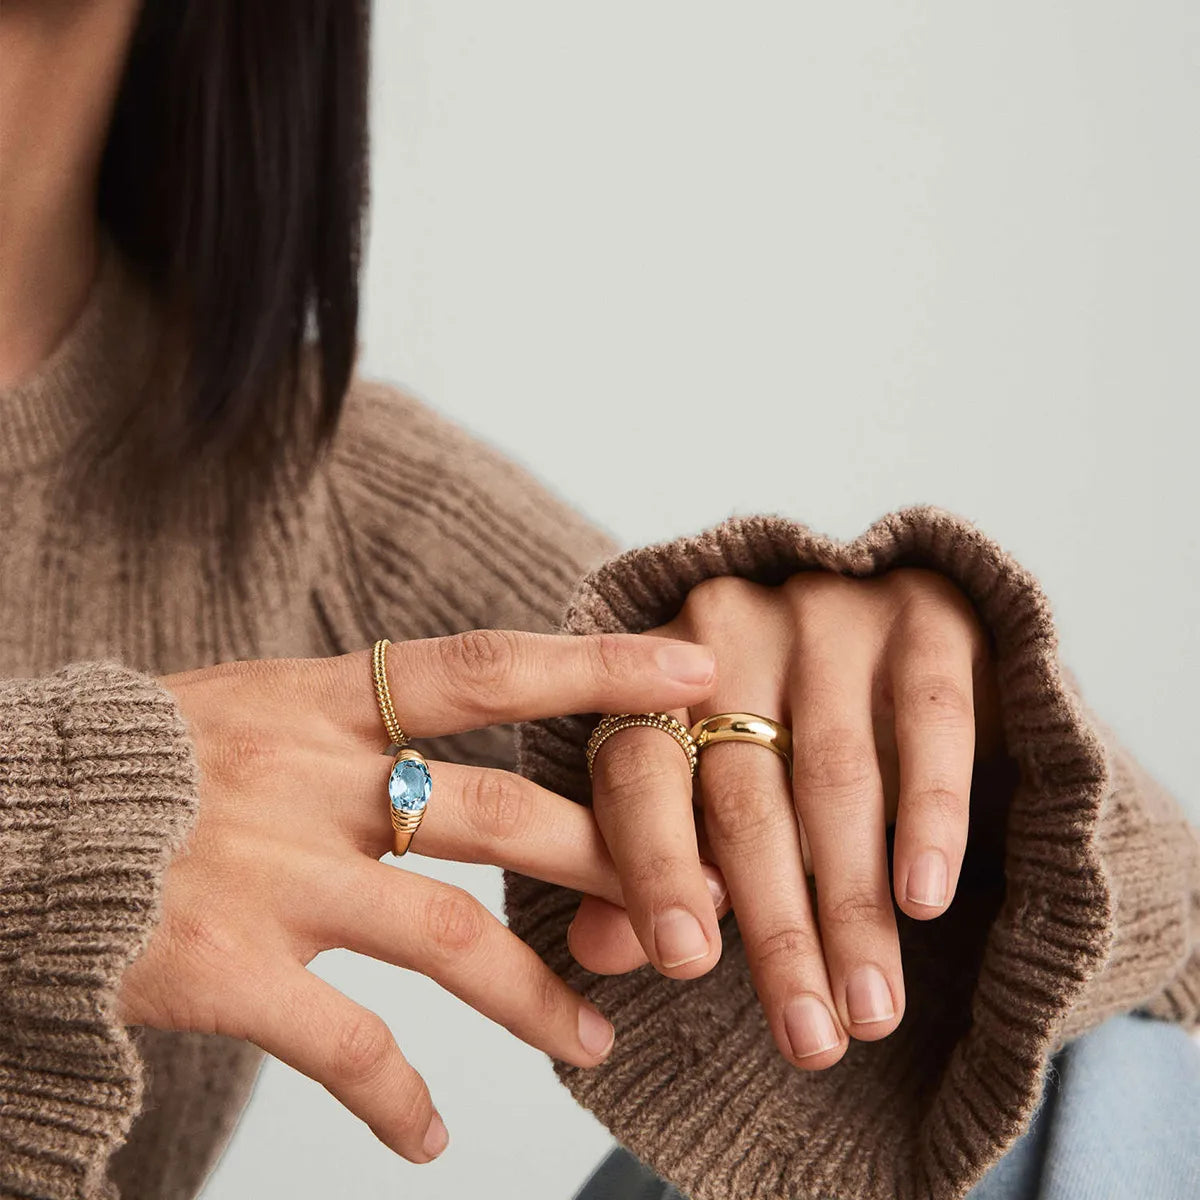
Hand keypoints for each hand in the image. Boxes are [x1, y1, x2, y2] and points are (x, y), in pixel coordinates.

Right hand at [116, 630, 718, 1162]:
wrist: (8, 819)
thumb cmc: (144, 760)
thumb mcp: (253, 705)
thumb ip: (353, 718)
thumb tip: (454, 730)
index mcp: (324, 699)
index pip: (488, 666)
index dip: (597, 667)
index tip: (696, 677)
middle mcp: (312, 776)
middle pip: (500, 810)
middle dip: (609, 855)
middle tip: (699, 903)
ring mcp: (272, 872)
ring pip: (447, 934)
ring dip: (534, 993)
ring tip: (595, 1037)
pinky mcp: (223, 965)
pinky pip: (343, 1042)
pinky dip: (395, 1093)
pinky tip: (428, 1136)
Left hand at [569, 568, 1001, 1069]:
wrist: (888, 613)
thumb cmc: (778, 724)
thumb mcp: (708, 781)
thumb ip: (651, 857)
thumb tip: (598, 949)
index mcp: (656, 679)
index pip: (638, 773)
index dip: (656, 866)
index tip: (686, 964)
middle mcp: (732, 633)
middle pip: (744, 796)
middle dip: (776, 928)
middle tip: (808, 1041)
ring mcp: (828, 615)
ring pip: (835, 776)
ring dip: (852, 903)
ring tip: (870, 1011)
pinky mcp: (923, 615)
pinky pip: (929, 719)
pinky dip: (928, 814)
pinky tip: (925, 897)